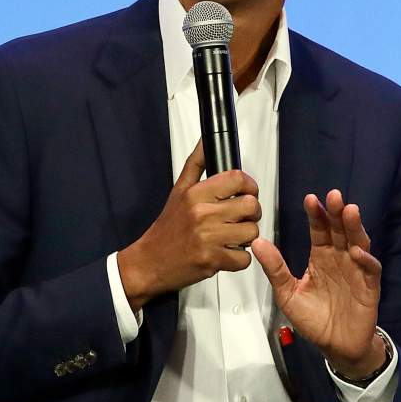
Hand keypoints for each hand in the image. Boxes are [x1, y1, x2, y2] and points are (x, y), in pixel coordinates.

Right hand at [117, 140, 261, 310]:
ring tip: (230, 238)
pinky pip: (244, 258)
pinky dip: (238, 259)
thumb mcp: (178, 190)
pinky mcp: (212, 260)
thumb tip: (206, 140)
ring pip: (251, 232)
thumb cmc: (167, 229)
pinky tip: (225, 253)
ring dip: (245, 238)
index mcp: (195, 194)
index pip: (237, 179)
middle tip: (239, 219)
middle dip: (251, 214)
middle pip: (251, 205)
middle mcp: (202, 213)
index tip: (246, 193)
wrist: (149, 261)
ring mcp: (208, 238)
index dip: (249, 186)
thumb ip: (196, 164)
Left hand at [252, 189, 385, 377]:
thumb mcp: (288, 294)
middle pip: (340, 230)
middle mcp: (339, 258)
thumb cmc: (313, 319)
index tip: (310, 199)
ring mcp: (356, 270)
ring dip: (354, 227)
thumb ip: (275, 269)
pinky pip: (370, 269)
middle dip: (337, 213)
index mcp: (320, 257)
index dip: (316, 215)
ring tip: (350, 211)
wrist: (336, 346)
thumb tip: (257, 242)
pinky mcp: (369, 287)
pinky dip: (366, 259)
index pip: (319, 230)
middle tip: (334, 196)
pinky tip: (357, 250)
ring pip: (358, 242)